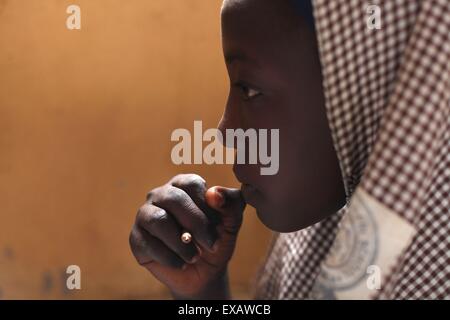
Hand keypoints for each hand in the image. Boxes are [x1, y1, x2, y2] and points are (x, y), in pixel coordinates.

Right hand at [129, 174, 245, 298]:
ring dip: (180, 242)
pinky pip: (147, 243)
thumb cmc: (216, 239)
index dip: (207, 206)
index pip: (191, 184)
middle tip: (211, 245)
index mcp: (184, 184)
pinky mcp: (136, 238)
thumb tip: (214, 194)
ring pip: (157, 220)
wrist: (204, 272)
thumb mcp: (231, 223)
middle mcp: (161, 195)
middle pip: (173, 199)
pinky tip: (181, 264)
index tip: (219, 227)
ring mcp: (145, 215)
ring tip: (195, 257)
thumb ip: (231, 203)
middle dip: (196, 224)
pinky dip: (169, 257)